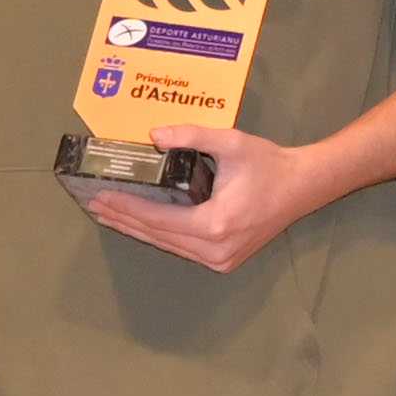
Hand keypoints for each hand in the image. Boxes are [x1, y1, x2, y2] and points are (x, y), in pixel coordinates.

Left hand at [73, 124, 343, 276]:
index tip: (100, 196)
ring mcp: (219, 260)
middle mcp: (214, 249)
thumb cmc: (268, 164)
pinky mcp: (223, 261)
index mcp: (215, 224)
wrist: (302, 188)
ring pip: (167, 245)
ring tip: (108, 214)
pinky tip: (139, 224)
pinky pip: (182, 248)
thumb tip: (154, 135)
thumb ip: (192, 136)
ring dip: (137, 229)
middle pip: (157, 236)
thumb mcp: (232, 142)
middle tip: (93, 205)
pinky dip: (158, 235)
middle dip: (124, 219)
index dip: (127, 207)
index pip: (158, 218)